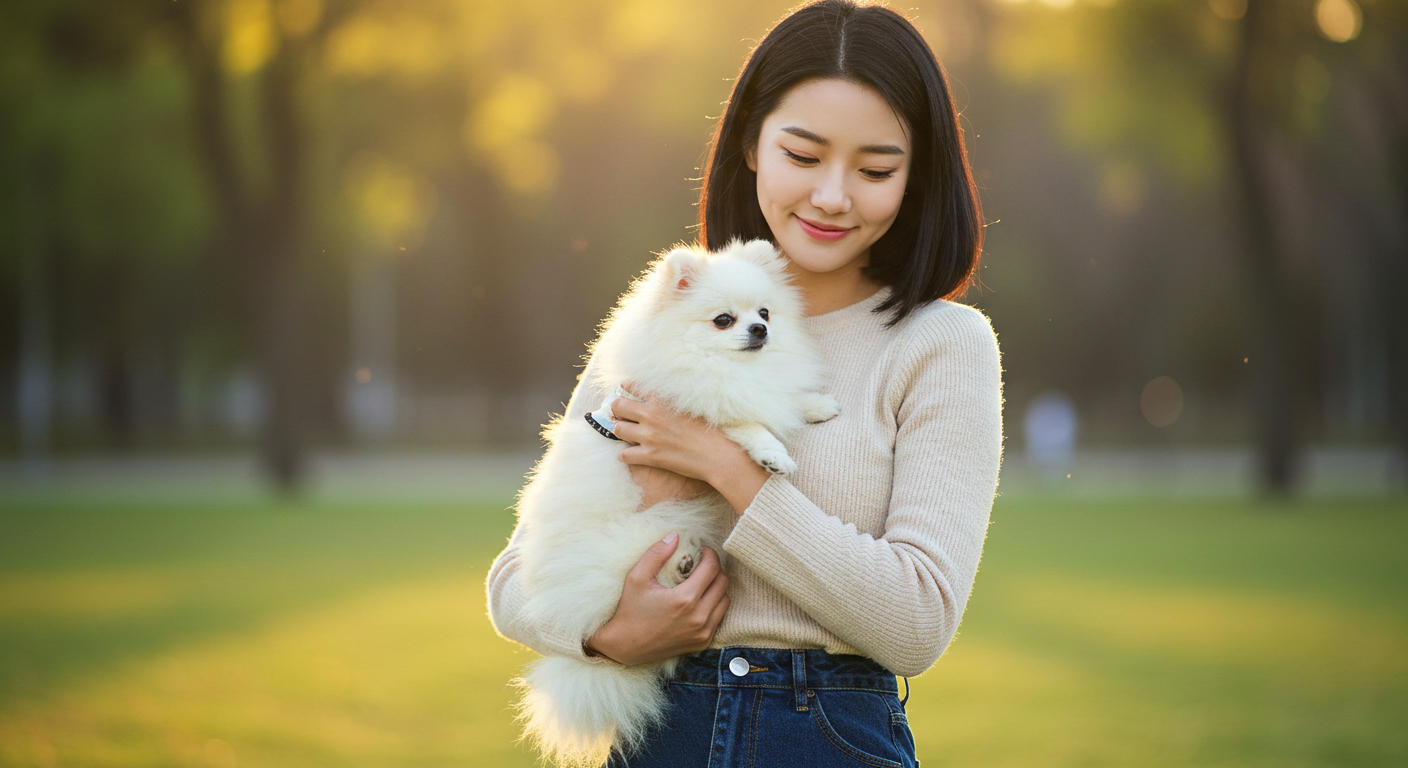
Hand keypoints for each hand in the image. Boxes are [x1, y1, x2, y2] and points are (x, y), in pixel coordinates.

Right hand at [586, 532, 728, 665]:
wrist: (625, 646)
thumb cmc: (629, 610)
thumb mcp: (637, 577)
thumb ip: (656, 554)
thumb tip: (676, 535)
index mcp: (684, 600)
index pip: (712, 568)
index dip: (710, 554)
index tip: (702, 550)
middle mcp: (698, 618)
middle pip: (723, 583)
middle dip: (715, 569)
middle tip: (702, 564)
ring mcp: (702, 633)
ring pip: (725, 601)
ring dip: (717, 588)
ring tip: (702, 582)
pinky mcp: (702, 643)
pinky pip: (719, 618)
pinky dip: (714, 606)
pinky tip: (699, 601)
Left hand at [611, 385, 769, 513]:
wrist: (719, 455)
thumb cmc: (711, 429)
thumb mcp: (692, 405)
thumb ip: (673, 399)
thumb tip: (663, 396)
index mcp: (662, 399)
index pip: (632, 386)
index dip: (626, 389)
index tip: (625, 392)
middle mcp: (652, 415)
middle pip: (618, 406)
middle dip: (618, 410)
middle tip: (624, 415)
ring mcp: (649, 436)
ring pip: (617, 429)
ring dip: (622, 432)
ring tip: (629, 435)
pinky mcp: (650, 456)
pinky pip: (624, 455)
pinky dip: (626, 455)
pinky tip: (633, 455)